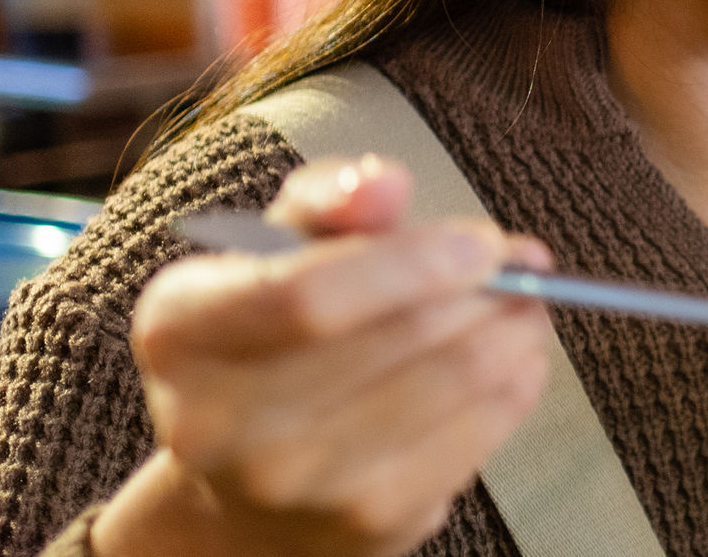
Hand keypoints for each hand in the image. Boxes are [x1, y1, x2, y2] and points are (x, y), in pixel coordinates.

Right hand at [92, 156, 556, 556]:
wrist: (243, 488)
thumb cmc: (268, 338)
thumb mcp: (270, 249)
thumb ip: (326, 199)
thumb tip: (385, 184)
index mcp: (180, 331)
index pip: (307, 296)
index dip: (411, 262)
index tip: (482, 240)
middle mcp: (221, 422)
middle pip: (395, 338)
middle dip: (483, 289)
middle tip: (526, 262)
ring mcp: (297, 484)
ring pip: (451, 384)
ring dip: (512, 332)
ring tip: (527, 303)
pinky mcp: (367, 524)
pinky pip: (477, 438)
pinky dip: (514, 386)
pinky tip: (517, 357)